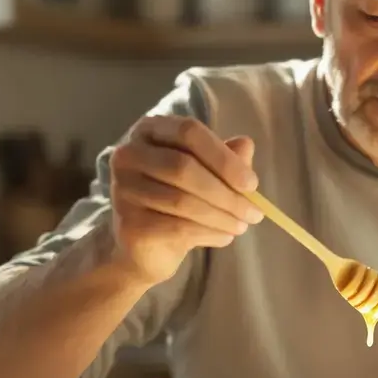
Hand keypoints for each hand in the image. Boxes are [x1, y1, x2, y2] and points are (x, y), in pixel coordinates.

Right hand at [107, 115, 264, 282]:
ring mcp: (123, 189)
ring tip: (242, 226)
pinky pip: (177, 227)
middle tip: (255, 213)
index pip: (188, 132)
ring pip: (182, 201)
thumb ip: (225, 158)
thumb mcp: (207, 174)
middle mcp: (129, 154)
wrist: (145, 247)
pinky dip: (209, 233)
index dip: (223, 157)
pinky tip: (225, 237)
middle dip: (226, 193)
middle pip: (183, 167)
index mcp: (150, 130)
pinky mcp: (129, 224)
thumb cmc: (179, 201)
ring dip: (222, 216)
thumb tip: (246, 144)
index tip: (252, 183)